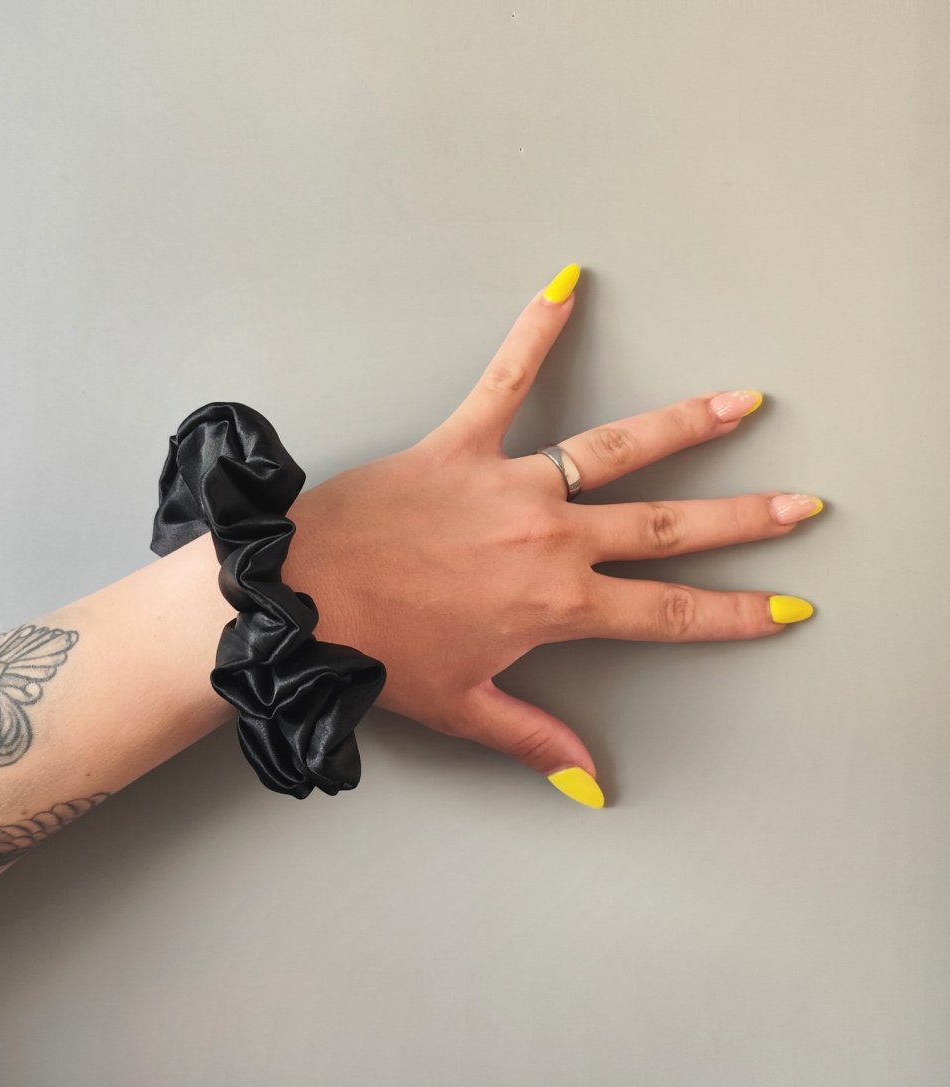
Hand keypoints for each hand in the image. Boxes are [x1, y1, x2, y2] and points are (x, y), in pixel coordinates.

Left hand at [283, 264, 822, 806]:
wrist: (301, 599)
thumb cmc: (378, 650)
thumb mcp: (462, 707)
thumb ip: (534, 740)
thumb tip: (588, 784)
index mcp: (557, 606)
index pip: (671, 612)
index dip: (737, 614)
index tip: (788, 606)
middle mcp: (551, 539)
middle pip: (669, 527)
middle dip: (743, 519)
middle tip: (799, 505)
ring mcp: (512, 485)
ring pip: (617, 450)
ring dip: (685, 425)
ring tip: (740, 404)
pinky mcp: (462, 444)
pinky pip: (507, 378)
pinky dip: (536, 331)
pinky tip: (565, 287)